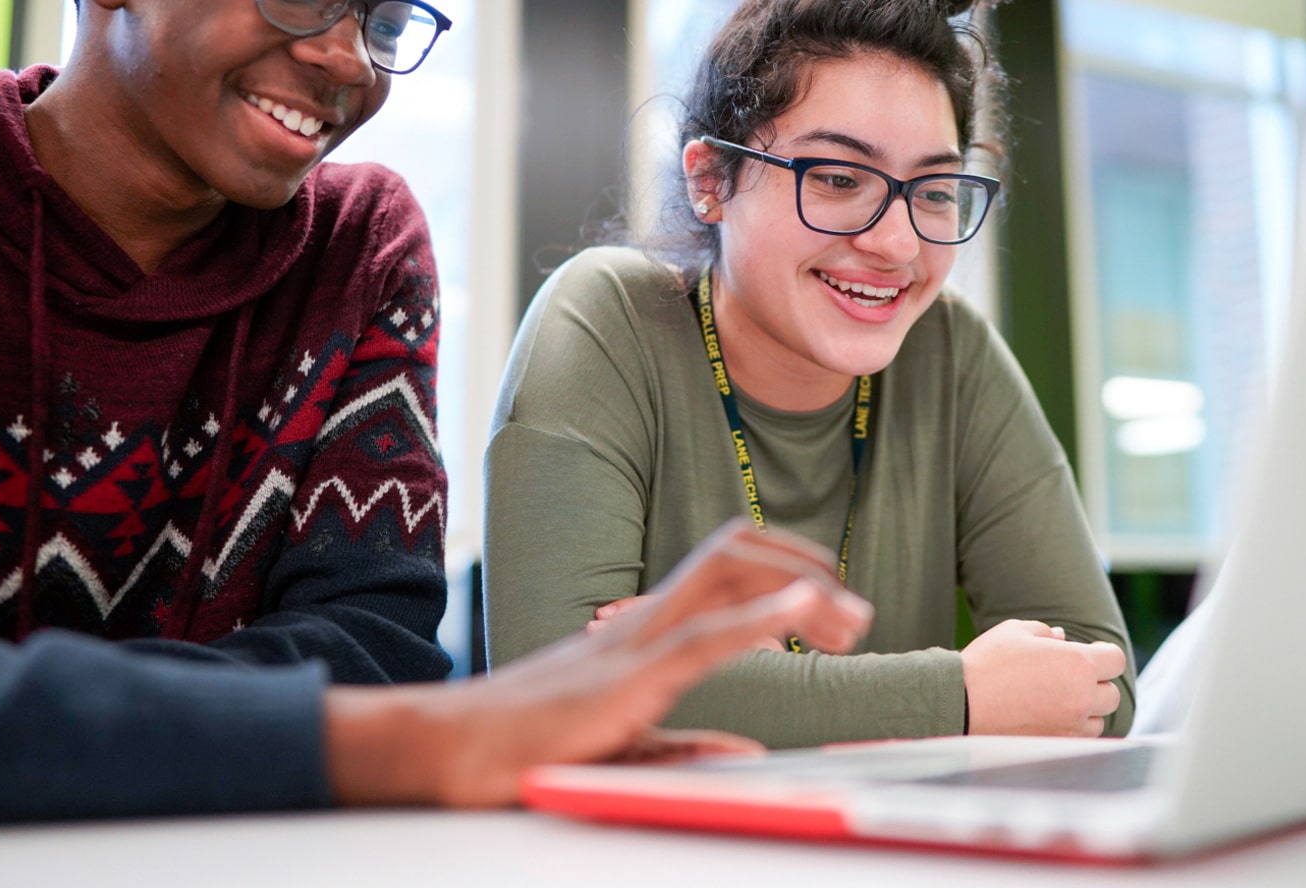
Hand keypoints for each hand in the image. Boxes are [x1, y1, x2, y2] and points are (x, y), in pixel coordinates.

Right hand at [324, 521, 872, 807]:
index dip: (784, 569)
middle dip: (804, 566)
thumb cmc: (520, 744)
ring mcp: (636, 642)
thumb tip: (743, 751)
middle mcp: (644, 621)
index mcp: (643, 630)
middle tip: (856, 613)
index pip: (723, 568)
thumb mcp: (621, 743)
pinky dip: (763, 616)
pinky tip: (804, 609)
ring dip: (800, 587)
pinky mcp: (628, 678)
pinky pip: (705, 635)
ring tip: (849, 617)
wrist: (449, 749)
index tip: (831, 599)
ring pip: (728, 577)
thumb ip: (682, 744)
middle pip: (735, 554)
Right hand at [959, 619, 1124, 736]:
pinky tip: (1050, 719)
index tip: (1090, 655)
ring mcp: (1071, 726)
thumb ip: (1046, 632)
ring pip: (1098, 721)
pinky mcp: (1056, 746)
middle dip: (1095, 684)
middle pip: (1112, 694)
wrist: (961, 702)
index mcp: (1078, 663)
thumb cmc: (987, 662)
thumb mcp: (1015, 631)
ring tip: (1058, 701)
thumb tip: (1061, 638)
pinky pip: (1079, 740)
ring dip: (1086, 711)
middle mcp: (1082, 697)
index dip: (1104, 655)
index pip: (1116, 659)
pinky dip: (1072, 730)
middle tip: (1069, 678)